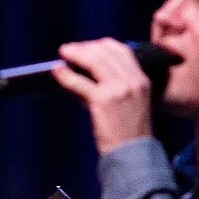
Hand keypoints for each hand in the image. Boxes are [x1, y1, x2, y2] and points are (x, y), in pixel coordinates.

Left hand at [52, 38, 152, 153]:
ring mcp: (118, 89)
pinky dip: (66, 74)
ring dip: (76, 54)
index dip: (102, 45)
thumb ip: (116, 86)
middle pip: (106, 52)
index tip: (88, 46)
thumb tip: (86, 72)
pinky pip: (80, 82)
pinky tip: (57, 70)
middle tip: (70, 49)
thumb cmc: (129, 133)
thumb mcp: (131, 103)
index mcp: (142, 80)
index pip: (122, 50)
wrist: (133, 154)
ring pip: (94, 61)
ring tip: (63, 53)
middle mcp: (132, 81)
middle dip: (85, 47)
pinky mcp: (103, 100)